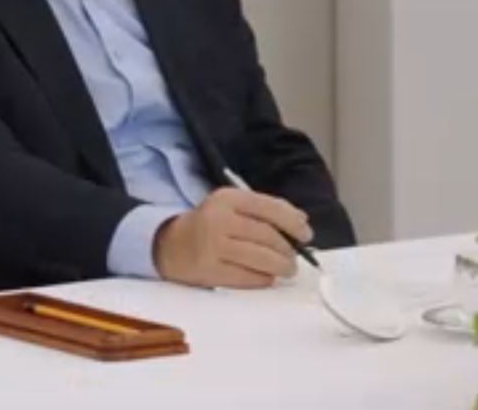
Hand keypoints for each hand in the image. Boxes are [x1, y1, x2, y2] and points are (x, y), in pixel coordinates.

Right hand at [151, 187, 312, 288]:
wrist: (171, 245)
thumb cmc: (210, 225)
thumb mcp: (231, 207)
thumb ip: (265, 210)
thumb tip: (302, 221)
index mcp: (227, 198)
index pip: (270, 208)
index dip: (293, 223)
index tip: (306, 234)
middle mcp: (219, 219)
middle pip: (268, 237)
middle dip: (288, 251)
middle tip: (293, 260)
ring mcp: (213, 246)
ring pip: (262, 259)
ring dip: (281, 267)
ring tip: (285, 270)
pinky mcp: (210, 270)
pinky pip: (249, 278)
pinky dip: (264, 279)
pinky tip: (265, 277)